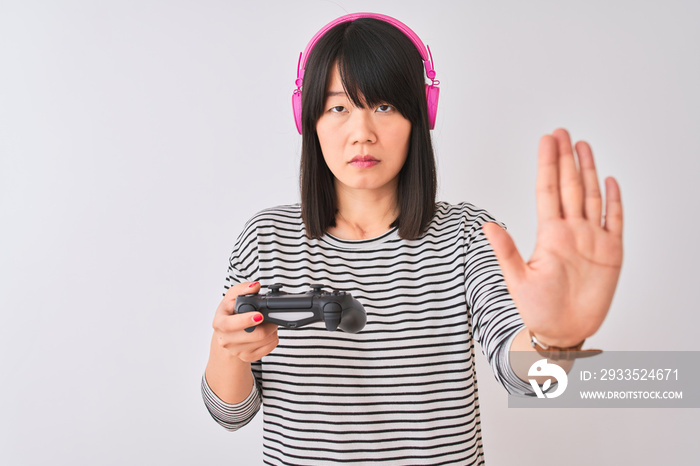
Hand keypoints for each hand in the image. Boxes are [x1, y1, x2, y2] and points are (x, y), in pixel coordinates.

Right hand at [212, 282, 278, 361]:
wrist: (226, 335)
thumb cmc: (229, 314)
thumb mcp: (231, 298)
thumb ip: (242, 289)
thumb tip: (254, 286)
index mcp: (220, 324)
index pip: (231, 325)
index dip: (246, 320)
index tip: (259, 316)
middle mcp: (226, 340)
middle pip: (255, 335)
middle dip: (268, 324)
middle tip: (270, 316)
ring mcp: (237, 351)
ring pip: (265, 341)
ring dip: (272, 330)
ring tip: (268, 322)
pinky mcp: (247, 357)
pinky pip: (269, 347)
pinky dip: (273, 338)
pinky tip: (267, 332)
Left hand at [483, 128, 622, 346]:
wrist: (563, 331)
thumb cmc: (538, 309)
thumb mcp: (518, 279)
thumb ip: (505, 250)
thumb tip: (486, 225)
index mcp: (550, 234)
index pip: (548, 190)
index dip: (548, 164)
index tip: (547, 140)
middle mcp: (571, 231)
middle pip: (570, 186)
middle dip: (566, 158)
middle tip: (562, 132)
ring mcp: (592, 240)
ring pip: (591, 197)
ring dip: (588, 171)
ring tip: (583, 146)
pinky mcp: (610, 253)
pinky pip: (614, 221)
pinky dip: (614, 201)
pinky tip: (610, 180)